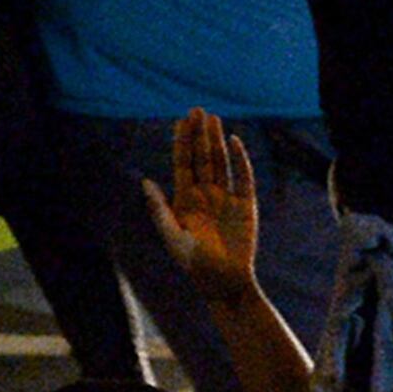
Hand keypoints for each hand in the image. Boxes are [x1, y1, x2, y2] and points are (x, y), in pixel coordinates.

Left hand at [137, 110, 258, 290]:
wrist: (224, 281)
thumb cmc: (194, 263)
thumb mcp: (172, 237)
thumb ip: (160, 209)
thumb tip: (146, 182)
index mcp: (184, 200)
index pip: (183, 163)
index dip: (182, 142)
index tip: (181, 121)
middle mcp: (205, 194)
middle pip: (202, 157)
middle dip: (199, 134)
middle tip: (198, 110)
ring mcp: (226, 198)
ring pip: (220, 162)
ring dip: (217, 141)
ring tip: (214, 119)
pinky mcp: (246, 205)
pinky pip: (243, 177)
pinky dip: (240, 159)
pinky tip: (234, 142)